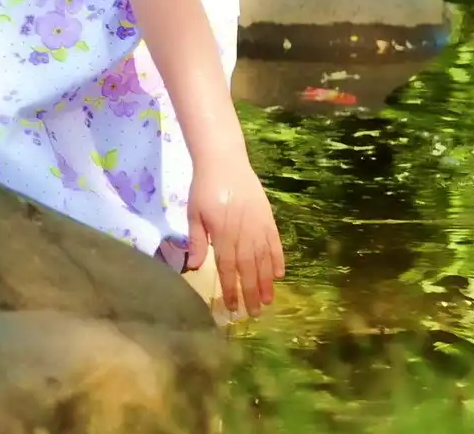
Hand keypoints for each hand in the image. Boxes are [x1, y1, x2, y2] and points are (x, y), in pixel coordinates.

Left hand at [186, 150, 284, 316]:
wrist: (225, 161)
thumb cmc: (204, 187)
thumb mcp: (194, 213)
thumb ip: (197, 241)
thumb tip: (194, 267)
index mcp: (223, 234)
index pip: (228, 268)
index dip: (232, 289)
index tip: (233, 308)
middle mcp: (244, 233)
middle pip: (249, 269)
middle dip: (252, 292)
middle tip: (255, 313)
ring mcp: (259, 226)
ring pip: (264, 260)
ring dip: (267, 282)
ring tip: (269, 301)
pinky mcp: (268, 218)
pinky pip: (275, 243)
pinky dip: (278, 259)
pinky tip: (280, 274)